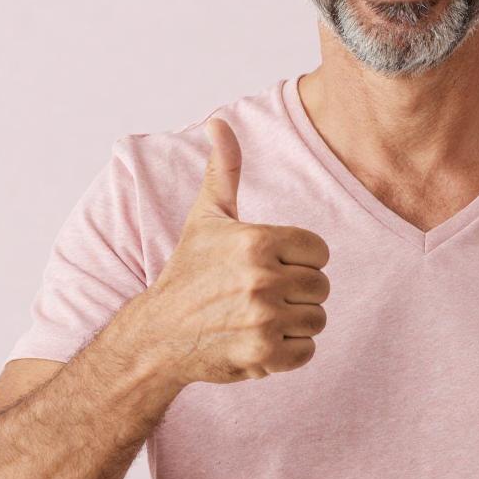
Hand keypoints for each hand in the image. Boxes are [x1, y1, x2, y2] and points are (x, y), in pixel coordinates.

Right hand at [140, 117, 329, 384]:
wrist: (157, 335)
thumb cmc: (188, 271)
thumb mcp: (206, 216)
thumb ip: (224, 169)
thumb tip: (219, 122)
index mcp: (258, 240)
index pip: (319, 251)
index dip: (299, 260)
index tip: (269, 265)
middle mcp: (262, 278)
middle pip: (322, 287)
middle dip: (297, 292)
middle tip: (261, 294)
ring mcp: (263, 319)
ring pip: (317, 319)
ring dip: (294, 323)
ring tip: (259, 317)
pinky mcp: (263, 355)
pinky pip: (307, 351)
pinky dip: (289, 352)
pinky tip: (258, 341)